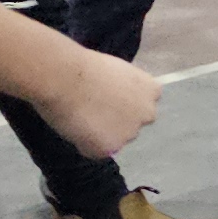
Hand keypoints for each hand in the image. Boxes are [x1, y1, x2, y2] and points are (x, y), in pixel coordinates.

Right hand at [34, 47, 159, 159]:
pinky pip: (95, 151)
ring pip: (115, 140)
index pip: (143, 105)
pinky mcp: (110, 149)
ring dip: (101, 134)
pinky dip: (84, 144)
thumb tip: (115, 102)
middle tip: (92, 112)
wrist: (65, 78)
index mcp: (152, 91)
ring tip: (79, 118)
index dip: (123, 104)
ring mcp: (130, 133)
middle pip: (132, 124)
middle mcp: (147, 114)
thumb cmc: (85, 67)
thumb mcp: (117, 72)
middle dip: (116, 122)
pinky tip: (73, 128)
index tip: (108, 101)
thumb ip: (124, 90)